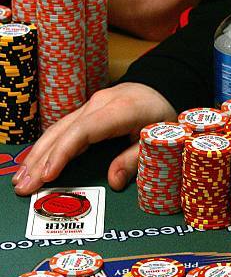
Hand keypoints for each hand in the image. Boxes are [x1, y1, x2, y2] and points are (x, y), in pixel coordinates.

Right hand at [12, 83, 176, 194]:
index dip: (63, 153)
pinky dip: (47, 147)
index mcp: (120, 110)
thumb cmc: (162, 116)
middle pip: (63, 131)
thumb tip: (113, 182)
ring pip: (58, 129)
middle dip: (41, 160)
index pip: (83, 131)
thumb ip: (136, 160)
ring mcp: (91, 105)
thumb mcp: (158, 140)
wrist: (161, 89)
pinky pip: (64, 129)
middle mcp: (99, 104)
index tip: (48, 175)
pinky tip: (34, 162)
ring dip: (38, 154)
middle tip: (23, 186)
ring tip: (20, 179)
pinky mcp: (87, 111)